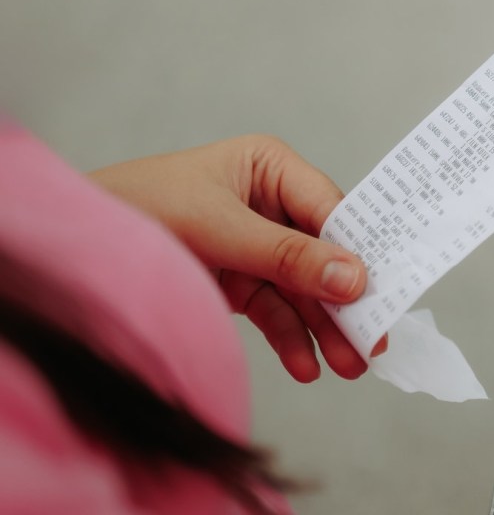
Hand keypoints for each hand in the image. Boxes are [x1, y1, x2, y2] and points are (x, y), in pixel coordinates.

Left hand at [90, 135, 383, 381]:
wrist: (72, 246)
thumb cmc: (138, 209)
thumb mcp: (219, 229)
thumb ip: (288, 256)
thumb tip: (353, 279)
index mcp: (271, 167)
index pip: (330, 209)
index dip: (357, 250)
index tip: (380, 292)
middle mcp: (270, 203)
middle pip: (324, 254)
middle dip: (345, 300)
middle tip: (371, 343)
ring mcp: (255, 245)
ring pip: (304, 289)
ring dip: (325, 328)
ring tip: (347, 366)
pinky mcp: (238, 281)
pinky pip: (275, 310)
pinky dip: (291, 338)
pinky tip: (305, 365)